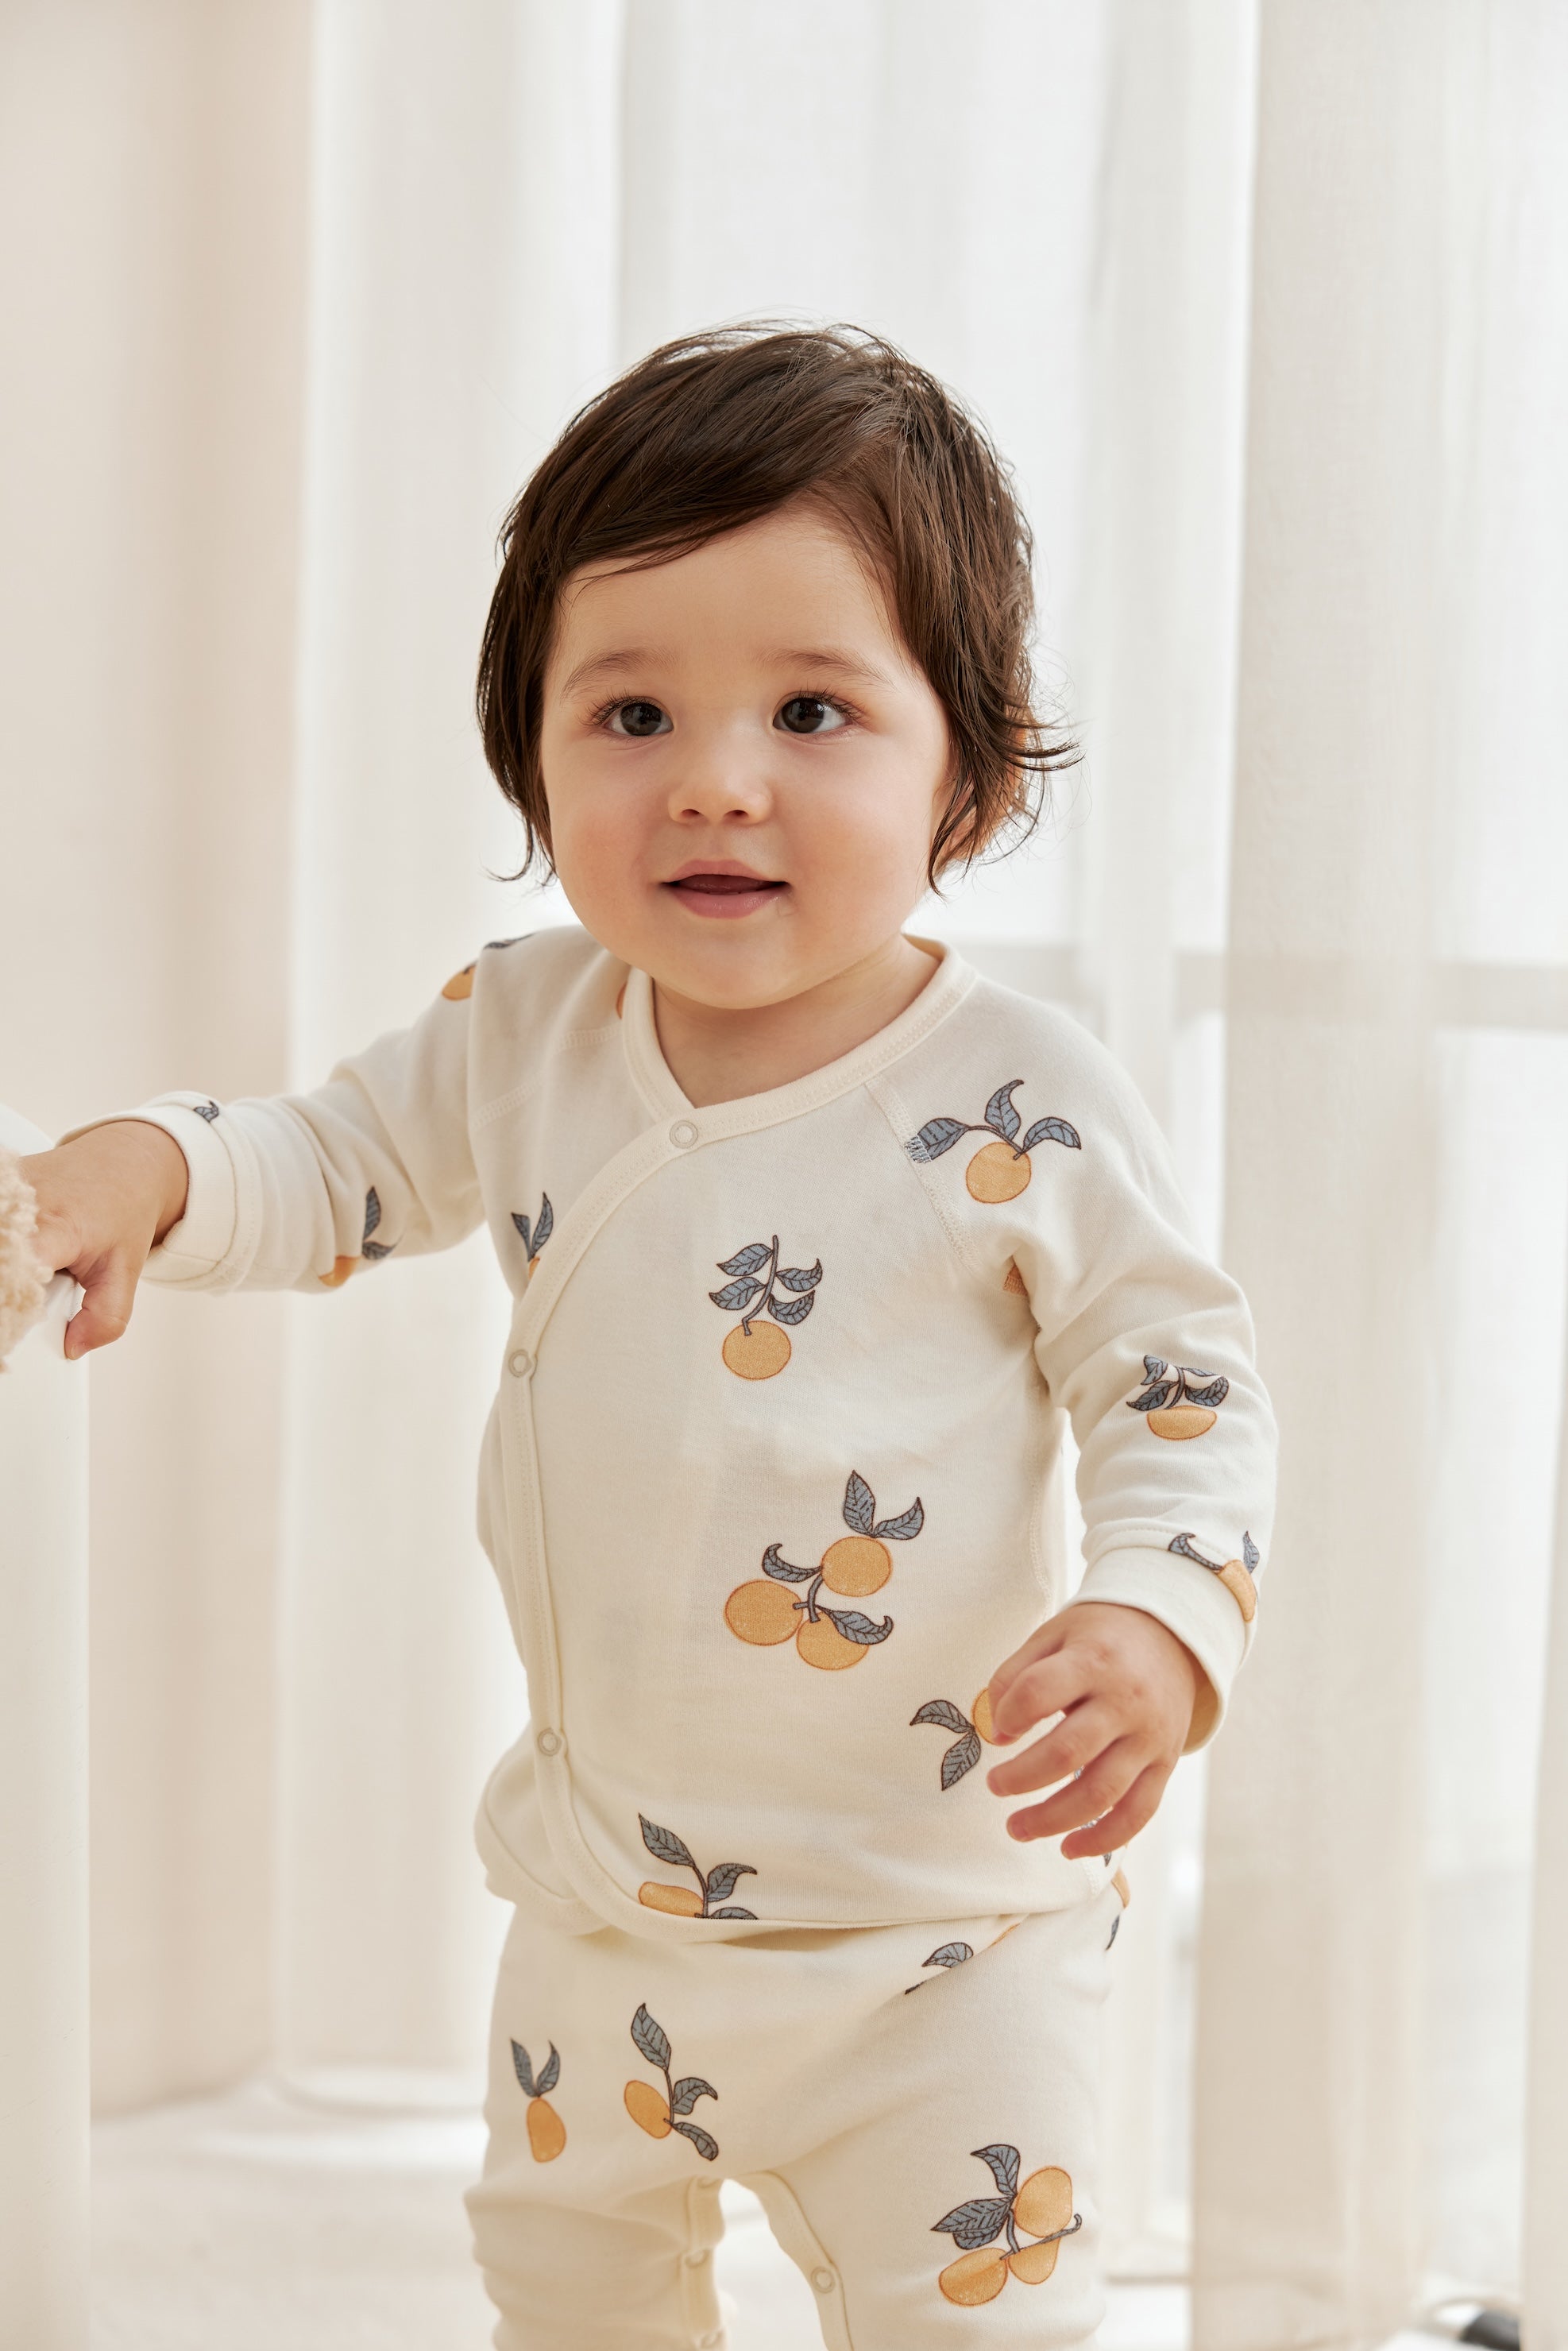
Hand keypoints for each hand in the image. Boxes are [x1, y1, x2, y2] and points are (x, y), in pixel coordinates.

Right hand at [19, 1122, 189, 1358]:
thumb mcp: (125, 1271)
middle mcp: (23, 1205)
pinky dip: (1, 1242)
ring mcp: (4, 1190)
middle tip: (18, 1302)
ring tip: (19, 1276)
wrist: (122, 1164)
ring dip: (4, 1266)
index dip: (8, 1301)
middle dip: (6, 1286)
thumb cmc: (122, 1212)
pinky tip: (12, 1254)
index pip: (14, 1271)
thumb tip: (74, 1347)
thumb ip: (106, 1316)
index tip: (10, 1325)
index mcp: (58, 1228)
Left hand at [983, 1601, 1205, 1857]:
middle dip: (1021, 1778)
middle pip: (1068, 1752)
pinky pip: (1138, 1813)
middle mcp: (1125, 1701)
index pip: (1039, 1692)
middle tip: (994, 1786)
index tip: (997, 1729)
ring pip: (1101, 1793)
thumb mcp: (1055, 1634)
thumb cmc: (1100, 1638)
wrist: (1174, 1637)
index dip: (1009, 1715)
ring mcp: (1149, 1738)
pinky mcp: (1165, 1764)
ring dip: (1052, 1820)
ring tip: (1016, 1828)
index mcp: (1093, 1660)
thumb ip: (1016, 1674)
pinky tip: (1068, 1848)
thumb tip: (995, 1731)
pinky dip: (1103, 1839)